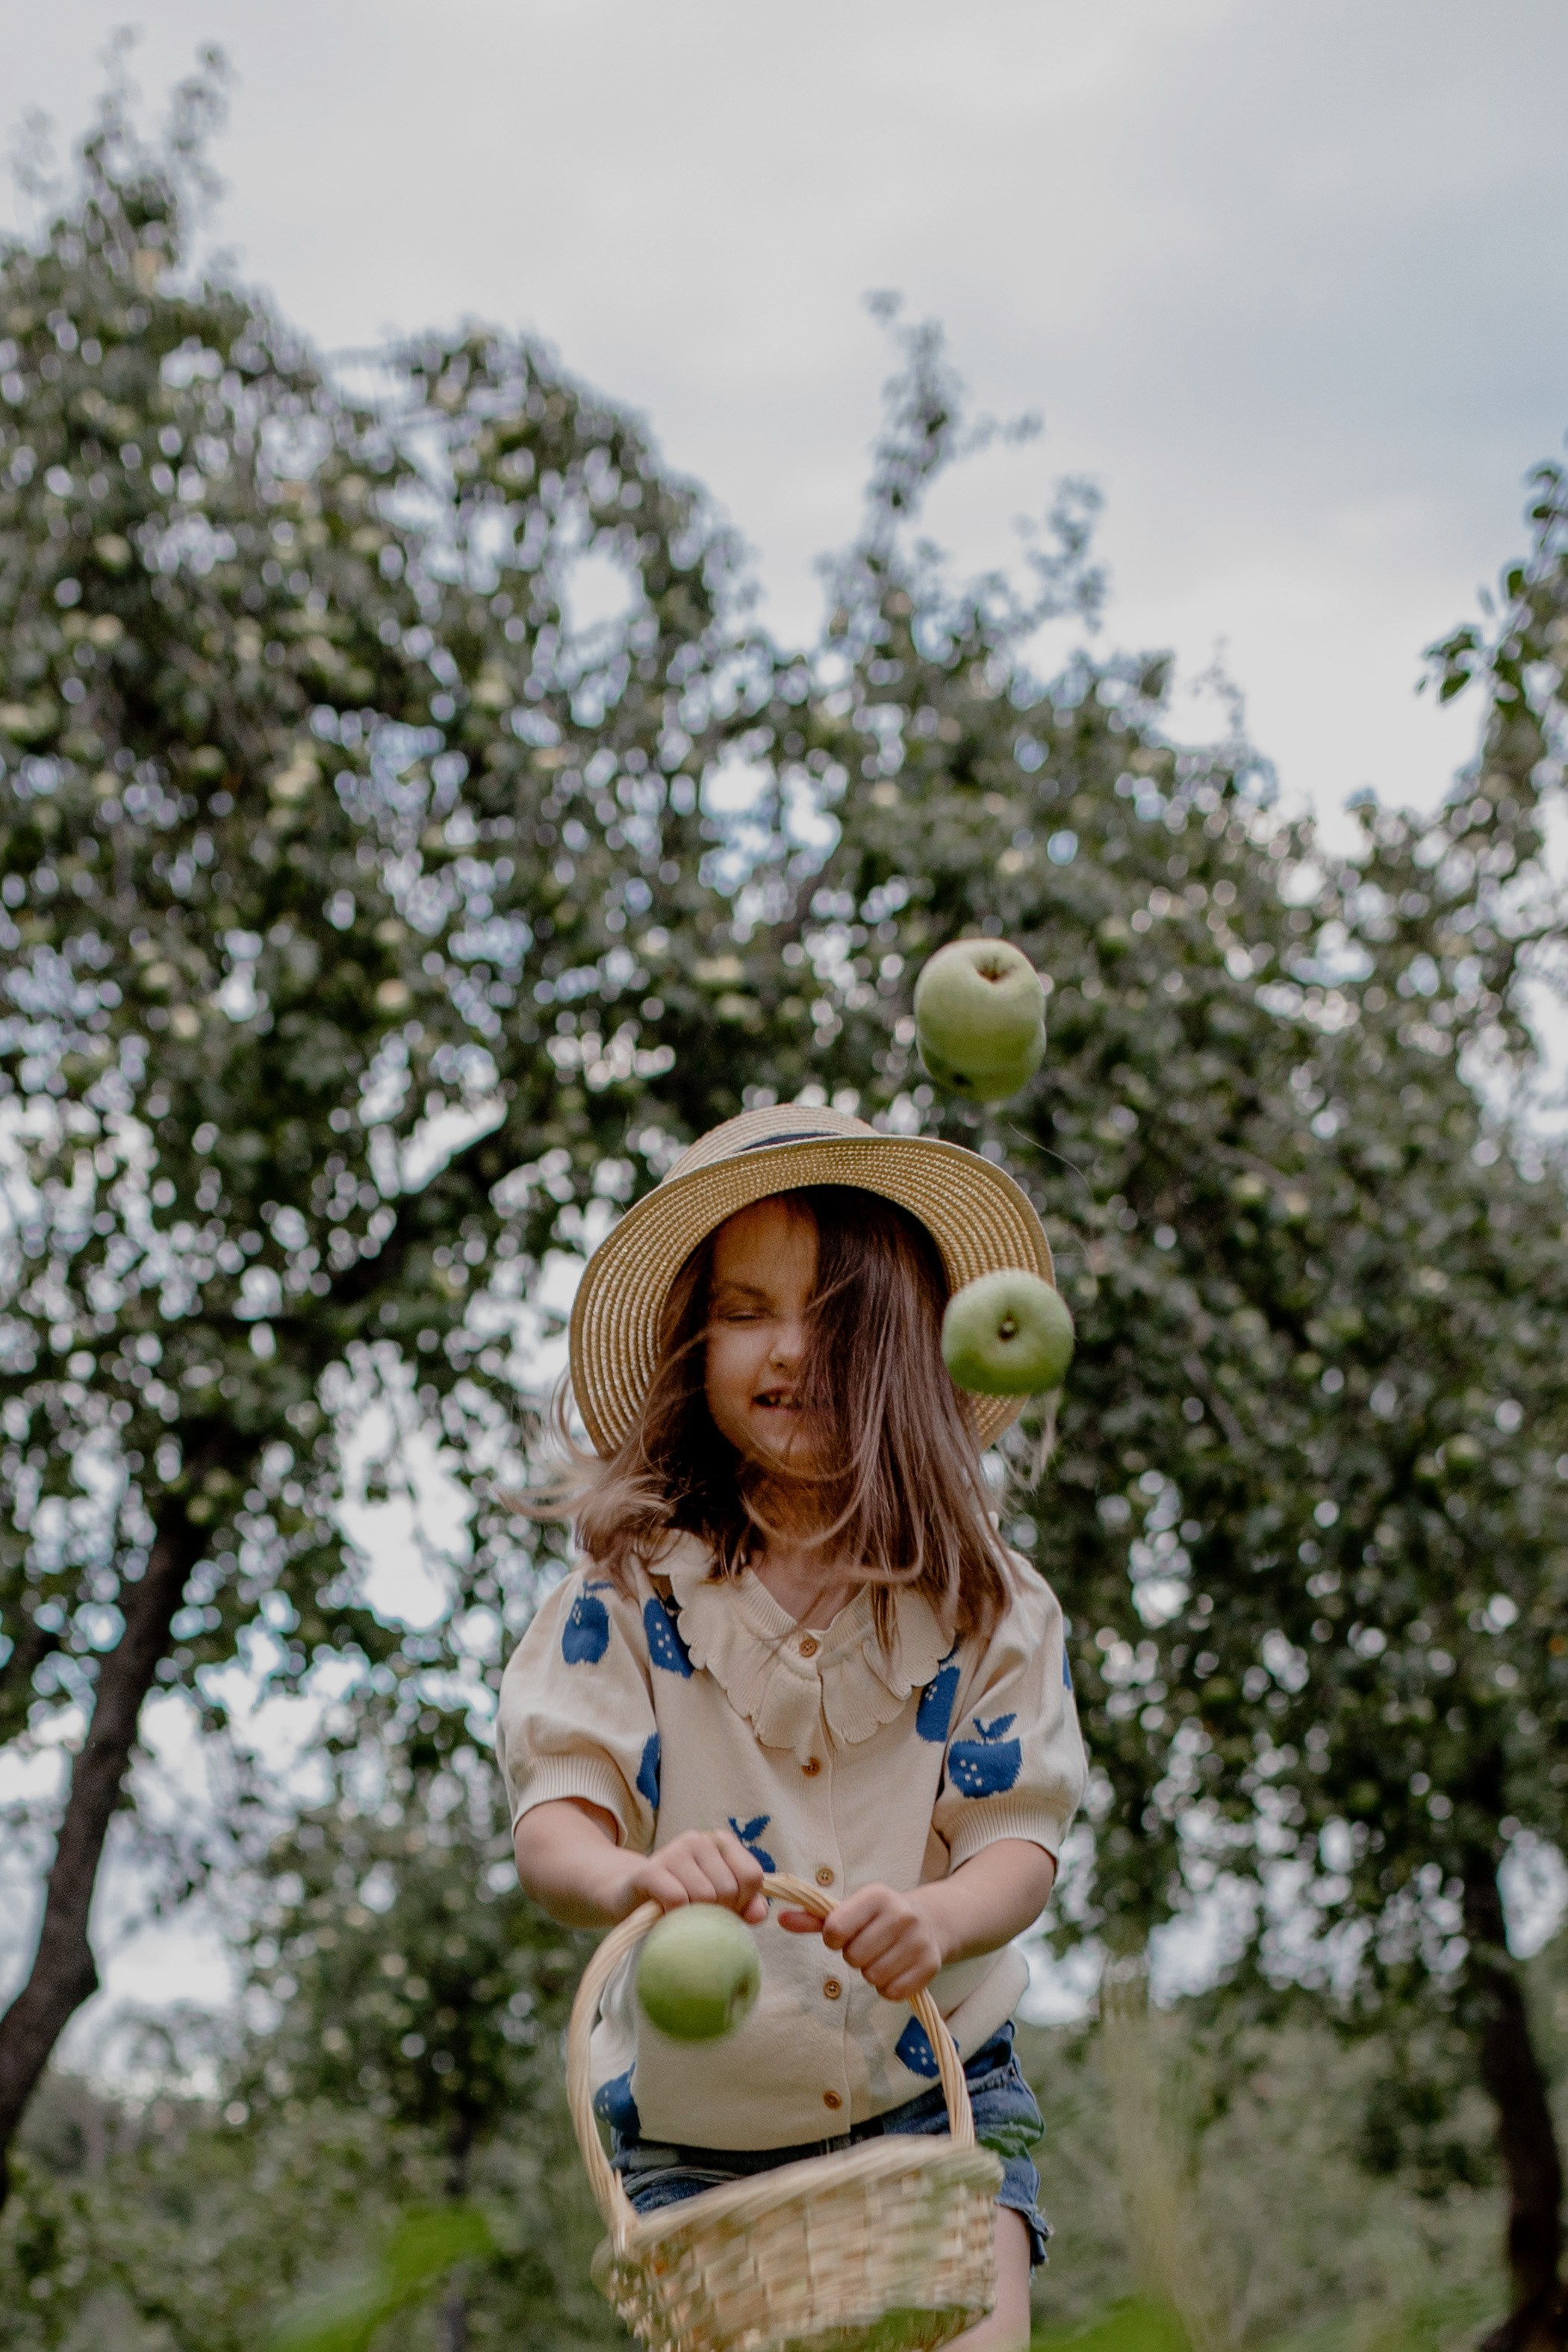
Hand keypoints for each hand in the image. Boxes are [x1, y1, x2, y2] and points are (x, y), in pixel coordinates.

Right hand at [618, 1828, 768, 1924]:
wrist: (628, 1896)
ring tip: (681, 1913)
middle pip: (728, 1889)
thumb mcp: (718, 1900)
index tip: (724, 1908)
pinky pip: (678, 1900)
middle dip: (718, 1912)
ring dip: (695, 1917)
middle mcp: (699, 1839)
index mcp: (721, 1841)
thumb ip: (746, 1905)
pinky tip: (665, 1914)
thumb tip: (760, 1914)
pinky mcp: (650, 1870)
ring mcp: (673, 1851)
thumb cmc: (682, 1898)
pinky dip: (675, 1917)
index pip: (752, 1876)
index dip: (743, 1902)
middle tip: (697, 1914)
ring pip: (705, 1896)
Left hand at [777, 1882, 945, 1999]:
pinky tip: (894, 1970)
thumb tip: (780, 1919)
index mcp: (877, 1896)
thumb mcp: (850, 1909)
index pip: (835, 1928)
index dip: (832, 1938)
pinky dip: (888, 1988)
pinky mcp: (930, 1966)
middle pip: (854, 1957)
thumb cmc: (878, 1917)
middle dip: (854, 1956)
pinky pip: (893, 1993)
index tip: (841, 1935)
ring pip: (873, 1977)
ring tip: (880, 1957)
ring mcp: (918, 1941)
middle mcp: (901, 1915)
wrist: (930, 1920)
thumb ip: (814, 1917)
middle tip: (865, 1947)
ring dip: (870, 1973)